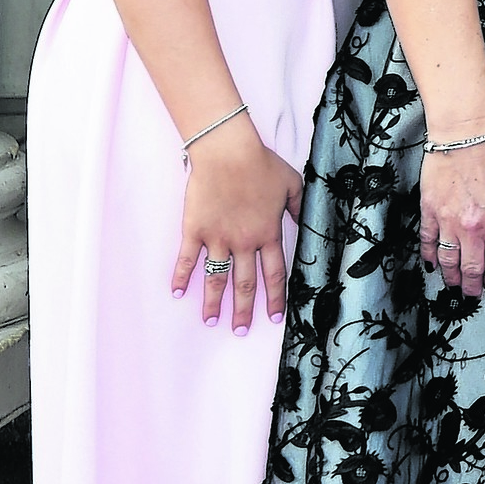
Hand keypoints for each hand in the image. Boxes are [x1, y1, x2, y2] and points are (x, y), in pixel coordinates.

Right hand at [172, 121, 303, 333]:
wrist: (229, 152)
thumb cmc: (261, 164)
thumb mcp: (293, 184)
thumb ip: (299, 208)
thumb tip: (307, 225)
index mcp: (268, 233)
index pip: (274, 274)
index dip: (274, 298)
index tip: (274, 318)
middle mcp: (244, 242)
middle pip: (245, 284)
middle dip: (244, 310)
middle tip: (241, 331)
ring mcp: (217, 238)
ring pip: (216, 278)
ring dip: (214, 302)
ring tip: (211, 321)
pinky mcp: (195, 229)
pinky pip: (186, 259)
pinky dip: (180, 277)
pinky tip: (177, 293)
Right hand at [417, 129, 484, 297]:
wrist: (464, 134)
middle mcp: (473, 226)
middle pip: (471, 269)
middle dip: (473, 287)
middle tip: (473, 293)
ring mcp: (449, 221)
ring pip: (448, 261)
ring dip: (451, 278)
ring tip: (454, 286)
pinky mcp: (430, 212)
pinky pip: (428, 242)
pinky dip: (430, 256)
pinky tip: (432, 264)